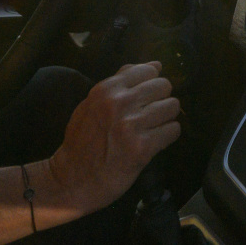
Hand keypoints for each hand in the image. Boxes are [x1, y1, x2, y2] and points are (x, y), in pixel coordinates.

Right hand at [43, 63, 180, 215]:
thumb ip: (120, 83)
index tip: (147, 97)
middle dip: (161, 100)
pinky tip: (155, 142)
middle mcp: (119, 103)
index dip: (151, 83)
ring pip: (172, 106)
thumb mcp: (92, 104)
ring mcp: (131, 125)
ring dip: (166, 118)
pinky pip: (173, 130)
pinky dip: (168, 136)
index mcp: (106, 89)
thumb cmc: (82, 141)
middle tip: (151, 115)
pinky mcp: (142, 148)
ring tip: (153, 128)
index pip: (148, 70)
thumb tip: (155, 65)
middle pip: (164, 86)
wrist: (72, 180)